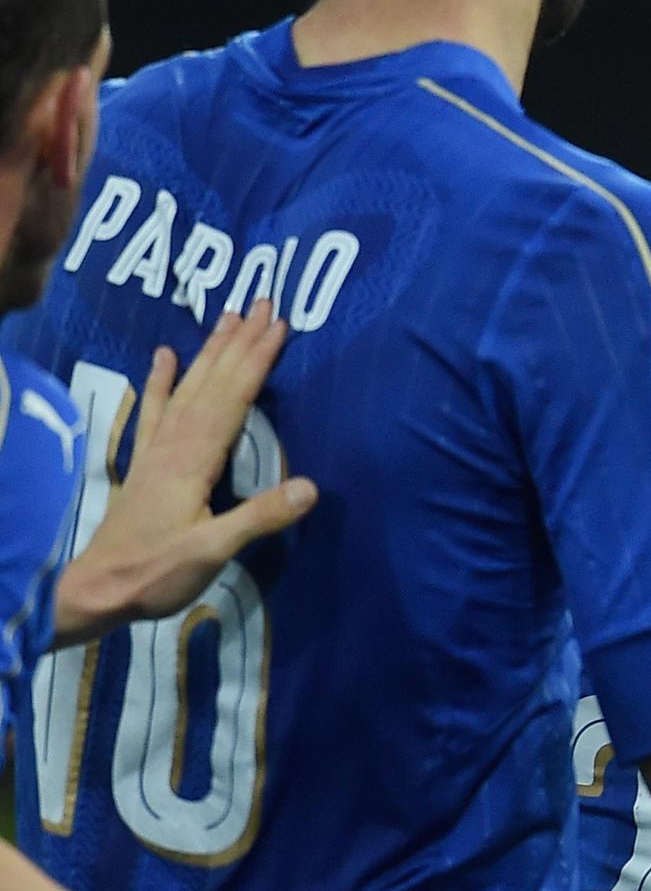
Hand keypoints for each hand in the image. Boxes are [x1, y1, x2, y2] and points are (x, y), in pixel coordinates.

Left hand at [56, 304, 317, 645]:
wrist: (100, 587)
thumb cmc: (158, 571)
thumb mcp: (214, 550)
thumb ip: (260, 516)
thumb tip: (311, 487)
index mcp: (194, 459)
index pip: (232, 398)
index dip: (257, 360)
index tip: (279, 325)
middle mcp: (174, 443)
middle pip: (212, 381)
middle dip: (239, 342)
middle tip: (262, 303)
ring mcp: (157, 450)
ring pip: (187, 387)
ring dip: (209, 352)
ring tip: (227, 318)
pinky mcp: (147, 462)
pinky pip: (154, 410)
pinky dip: (159, 380)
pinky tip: (162, 356)